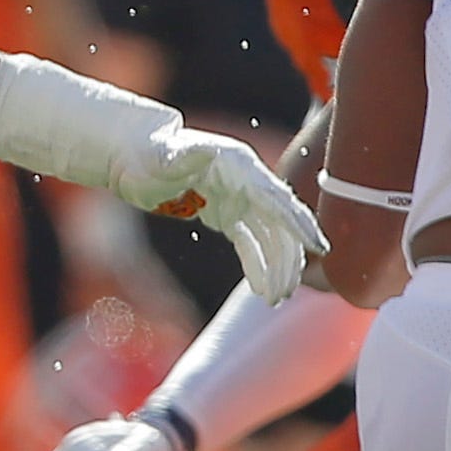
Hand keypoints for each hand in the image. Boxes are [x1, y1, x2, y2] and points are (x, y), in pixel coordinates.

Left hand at [105, 125, 326, 304]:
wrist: (131, 157)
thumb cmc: (148, 152)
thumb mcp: (163, 156)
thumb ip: (185, 157)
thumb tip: (206, 151)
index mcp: (239, 165)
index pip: (275, 197)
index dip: (298, 222)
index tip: (319, 247)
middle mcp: (246, 182)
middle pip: (279, 223)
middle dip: (287, 258)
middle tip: (285, 291)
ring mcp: (238, 199)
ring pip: (269, 237)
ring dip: (276, 267)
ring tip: (273, 298)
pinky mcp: (227, 214)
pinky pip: (251, 243)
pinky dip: (258, 264)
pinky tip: (261, 287)